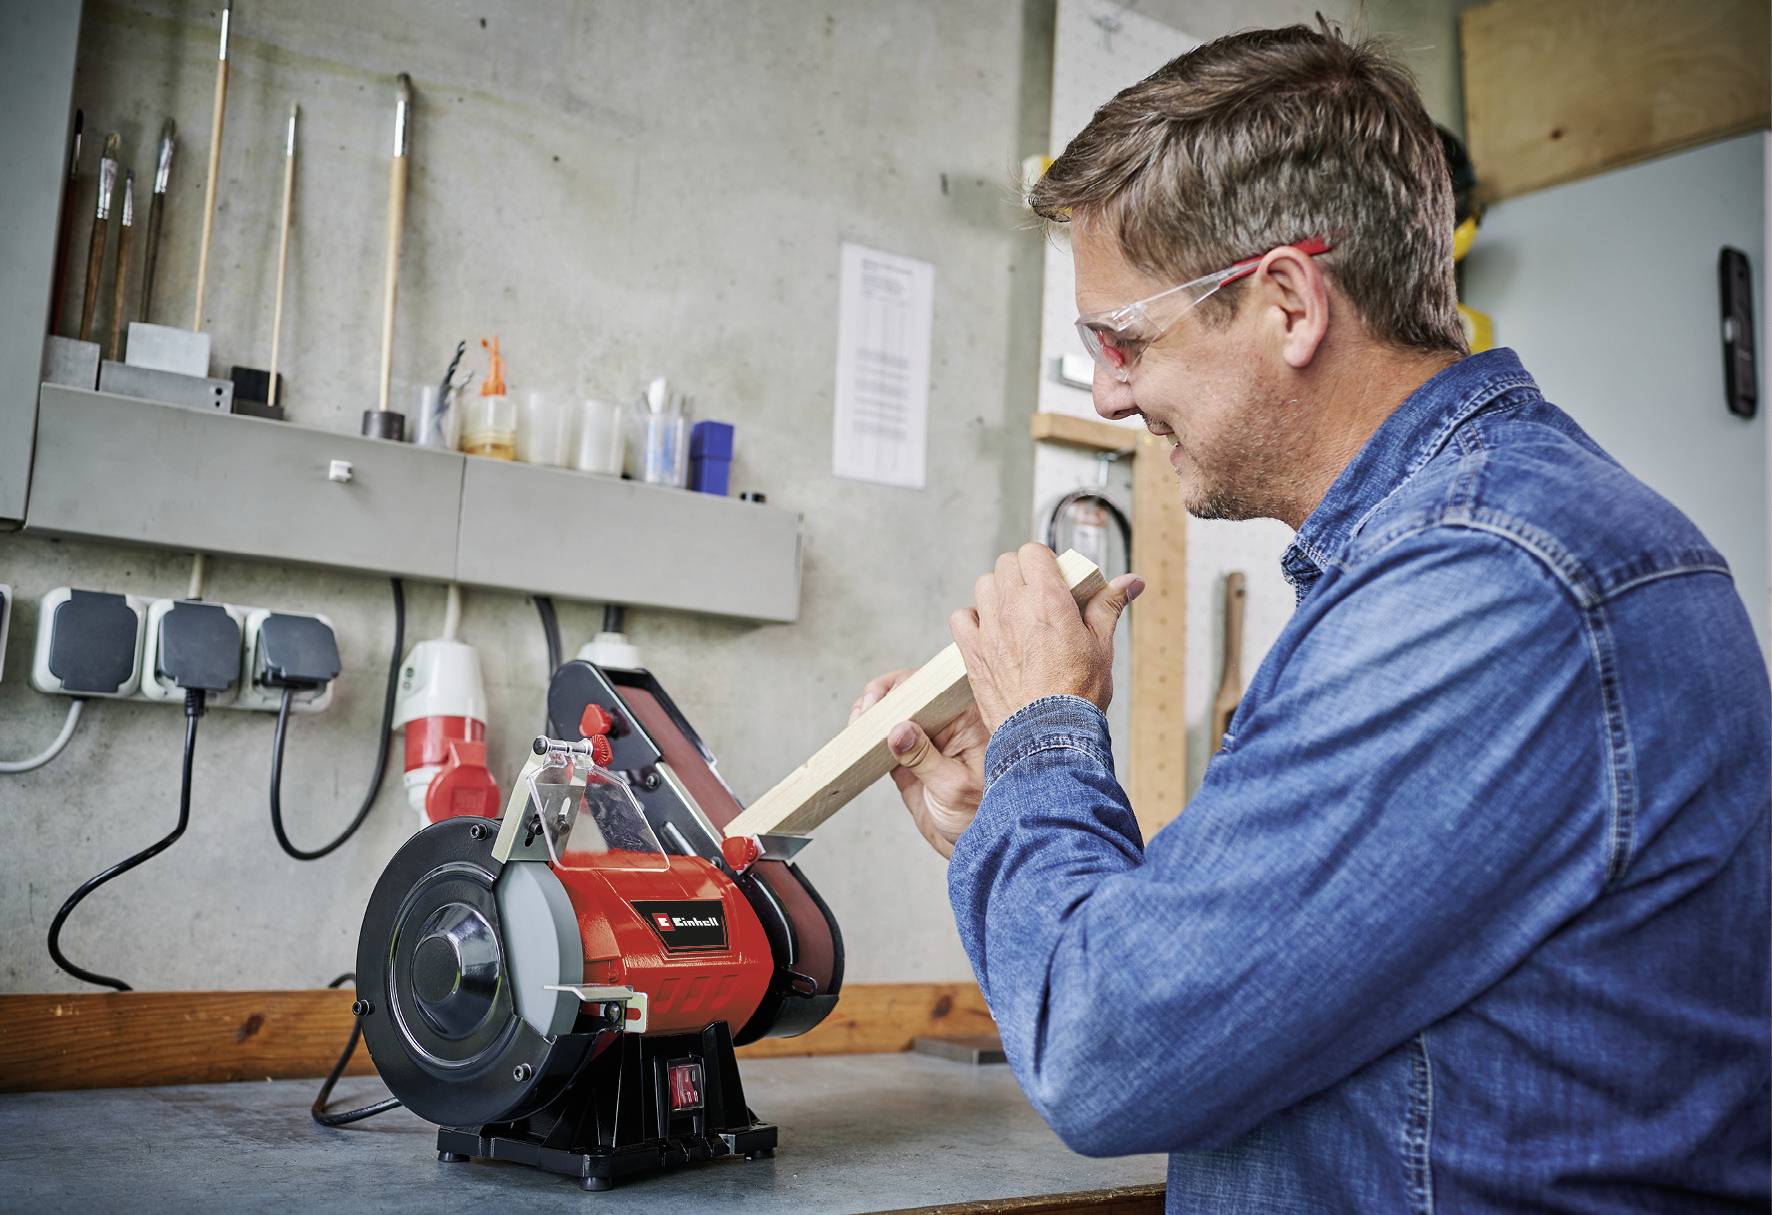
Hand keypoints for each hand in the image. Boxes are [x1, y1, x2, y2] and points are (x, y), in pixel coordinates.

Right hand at [850, 670, 987, 858]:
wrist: (971, 846)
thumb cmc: (977, 816)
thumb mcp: (952, 788)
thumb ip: (924, 759)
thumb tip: (897, 730)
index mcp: (967, 719)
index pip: (933, 685)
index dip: (901, 687)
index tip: (878, 705)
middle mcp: (947, 721)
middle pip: (907, 691)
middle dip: (879, 698)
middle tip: (861, 720)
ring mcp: (926, 737)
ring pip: (891, 710)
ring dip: (869, 715)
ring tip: (856, 730)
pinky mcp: (908, 755)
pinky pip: (883, 735)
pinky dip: (867, 736)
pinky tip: (856, 743)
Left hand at [951, 543, 1143, 731]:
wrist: (1048, 735)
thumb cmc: (1078, 694)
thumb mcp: (1102, 644)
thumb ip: (1109, 605)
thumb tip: (1132, 582)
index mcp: (1047, 599)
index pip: (1032, 552)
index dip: (1043, 562)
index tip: (1053, 579)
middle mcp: (1014, 608)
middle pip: (1006, 564)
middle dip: (1022, 574)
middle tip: (1037, 597)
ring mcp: (990, 629)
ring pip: (983, 586)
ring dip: (998, 593)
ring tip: (1015, 615)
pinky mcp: (973, 652)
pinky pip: (961, 618)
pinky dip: (973, 620)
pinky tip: (990, 633)